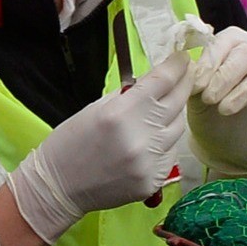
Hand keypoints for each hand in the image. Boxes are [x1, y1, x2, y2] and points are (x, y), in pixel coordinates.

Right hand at [9, 58, 190, 245]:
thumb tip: (155, 79)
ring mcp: (149, 161)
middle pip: (178, 102)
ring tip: (162, 110)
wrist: (58, 187)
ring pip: (178, 128)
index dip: (177, 66)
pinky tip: (150, 141)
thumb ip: (128, 95)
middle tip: (187, 74)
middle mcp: (140, 136)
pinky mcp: (154, 180)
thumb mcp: (95, 109)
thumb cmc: (71, 144)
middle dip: (184, 84)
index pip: (162, 81)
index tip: (184, 58)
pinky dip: (165, 143)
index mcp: (120, 113)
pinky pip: (170, 153)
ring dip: (173, 116)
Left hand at [187, 28, 246, 179]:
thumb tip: (187, 64)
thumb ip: (194, 78)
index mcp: (229, 43)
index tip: (197, 88)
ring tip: (226, 109)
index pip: (221, 44)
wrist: (233, 145)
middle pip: (245, 52)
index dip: (209, 65)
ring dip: (245, 89)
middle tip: (210, 100)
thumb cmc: (212, 114)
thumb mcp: (197, 96)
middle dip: (225, 77)